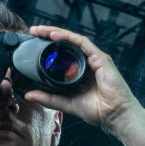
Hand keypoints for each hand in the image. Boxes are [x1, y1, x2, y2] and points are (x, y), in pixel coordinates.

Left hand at [24, 24, 142, 134]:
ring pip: (73, 40)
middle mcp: (87, 61)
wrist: (116, 115)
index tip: (33, 42)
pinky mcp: (100, 58)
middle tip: (33, 31)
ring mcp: (94, 58)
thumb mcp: (66, 103)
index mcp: (79, 71)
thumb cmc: (97, 110)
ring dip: (56, 33)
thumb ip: (48, 99)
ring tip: (41, 30)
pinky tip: (55, 36)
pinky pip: (82, 43)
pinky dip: (68, 38)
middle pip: (66, 43)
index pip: (62, 53)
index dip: (48, 46)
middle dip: (49, 35)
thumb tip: (28, 95)